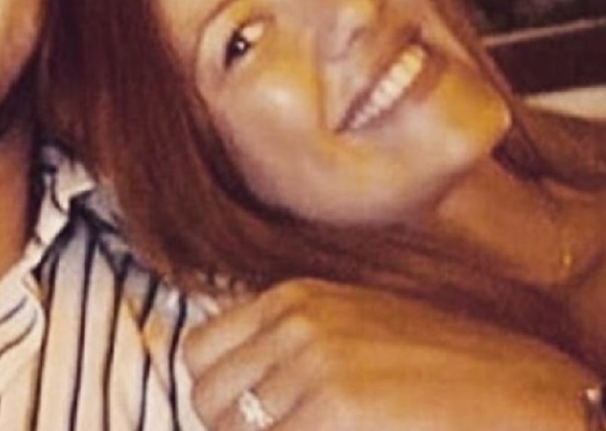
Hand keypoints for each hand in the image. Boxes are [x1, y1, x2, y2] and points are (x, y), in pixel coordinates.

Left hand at [184, 279, 596, 430]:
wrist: (517, 389)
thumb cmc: (439, 363)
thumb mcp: (352, 324)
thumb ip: (289, 339)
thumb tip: (241, 379)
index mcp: (293, 298)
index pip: (199, 351)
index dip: (216, 392)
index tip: (242, 414)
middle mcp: (293, 325)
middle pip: (208, 397)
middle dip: (233, 425)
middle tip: (281, 429)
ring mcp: (312, 368)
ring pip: (234, 429)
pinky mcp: (334, 413)